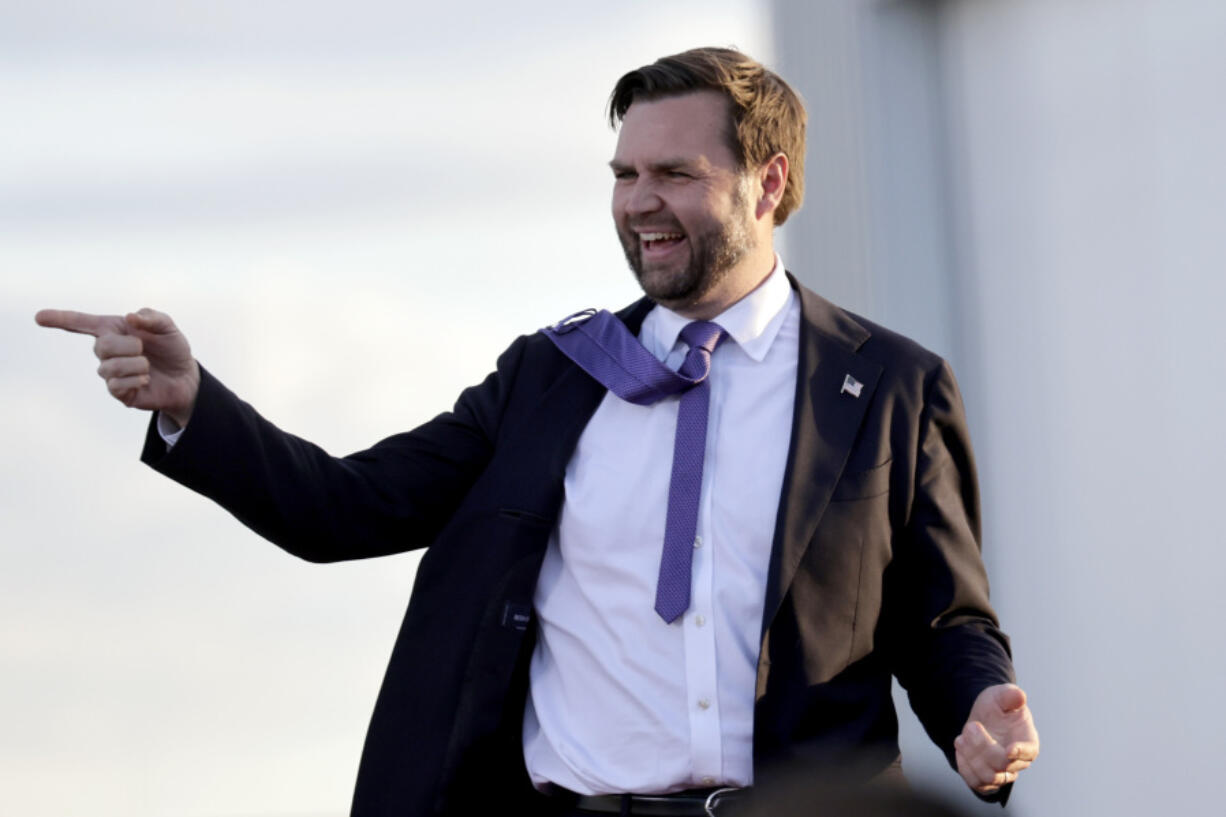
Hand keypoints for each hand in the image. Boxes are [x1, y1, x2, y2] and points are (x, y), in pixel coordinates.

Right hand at [35, 307, 200, 427]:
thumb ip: (153, 318)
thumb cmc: (172, 349)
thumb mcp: (169, 328)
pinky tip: (145, 379)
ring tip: (148, 366)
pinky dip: (134, 380)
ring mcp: (111, 372)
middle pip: (101, 346)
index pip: (81, 323)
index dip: (60, 319)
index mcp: (114, 330)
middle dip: (128, 346)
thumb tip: (130, 317)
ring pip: (108, 368)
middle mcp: (107, 351)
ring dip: (135, 364)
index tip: (38, 317)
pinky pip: (115, 386)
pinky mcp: (118, 392)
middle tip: (144, 349)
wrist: (186, 378)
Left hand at [954, 683, 1038, 793]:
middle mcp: (1017, 761)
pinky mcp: (986, 780)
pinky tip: (961, 747)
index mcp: (1028, 741)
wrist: (981, 718)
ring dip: (971, 757)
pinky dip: (965, 766)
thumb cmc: (996, 707)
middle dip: (982, 746)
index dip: (1020, 753)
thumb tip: (1019, 696)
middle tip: (970, 726)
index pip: (1029, 752)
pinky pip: (976, 783)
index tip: (1009, 749)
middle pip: (1002, 765)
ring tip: (961, 737)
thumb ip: (1009, 695)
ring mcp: (1002, 773)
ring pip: (988, 777)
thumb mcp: (1000, 695)